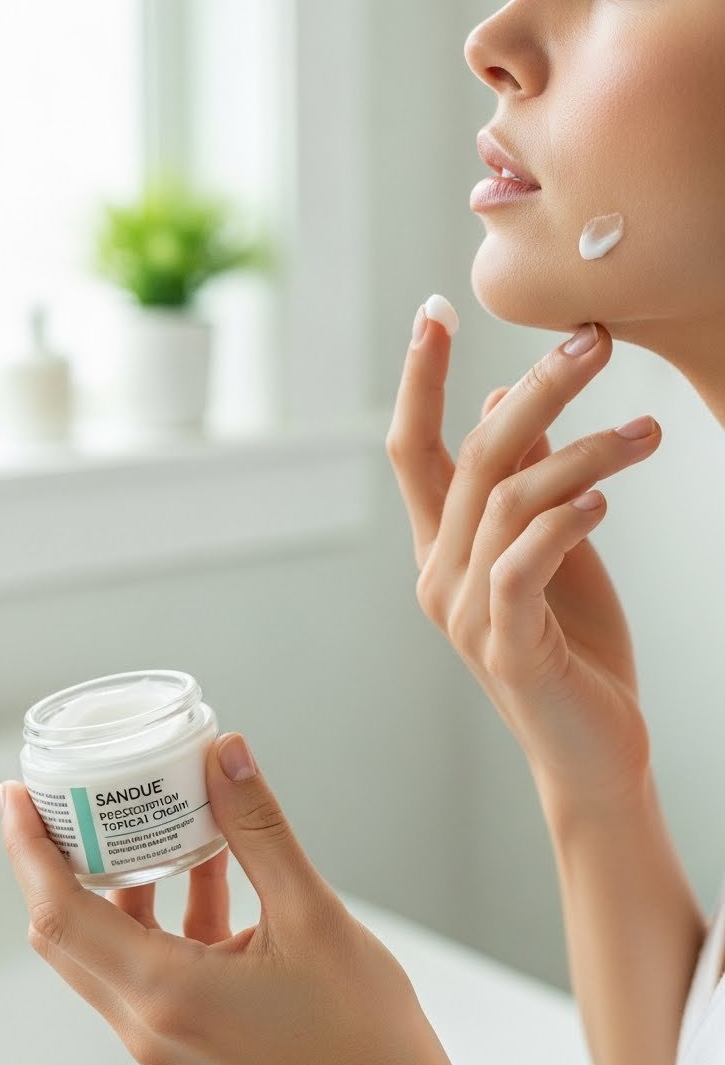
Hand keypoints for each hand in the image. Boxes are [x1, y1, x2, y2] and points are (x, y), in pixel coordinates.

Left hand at [0, 733, 458, 1064]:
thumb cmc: (360, 1033)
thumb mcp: (311, 913)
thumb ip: (260, 830)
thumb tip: (225, 756)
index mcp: (166, 995)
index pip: (60, 914)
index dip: (28, 850)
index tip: (17, 795)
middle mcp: (150, 1020)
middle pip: (66, 929)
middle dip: (54, 856)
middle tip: (61, 793)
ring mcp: (167, 1029)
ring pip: (107, 940)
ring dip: (114, 874)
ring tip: (135, 810)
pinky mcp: (191, 1025)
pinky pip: (153, 953)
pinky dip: (163, 901)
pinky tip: (206, 853)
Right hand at [386, 317, 660, 816]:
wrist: (595, 753)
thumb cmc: (575, 646)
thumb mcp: (552, 546)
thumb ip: (527, 478)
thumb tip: (513, 394)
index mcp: (442, 545)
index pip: (416, 446)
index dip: (420, 378)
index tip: (436, 310)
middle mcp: (439, 572)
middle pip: (471, 456)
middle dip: (537, 390)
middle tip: (594, 340)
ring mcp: (465, 612)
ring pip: (508, 501)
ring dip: (584, 454)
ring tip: (647, 434)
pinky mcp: (506, 646)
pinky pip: (522, 564)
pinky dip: (563, 522)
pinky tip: (603, 500)